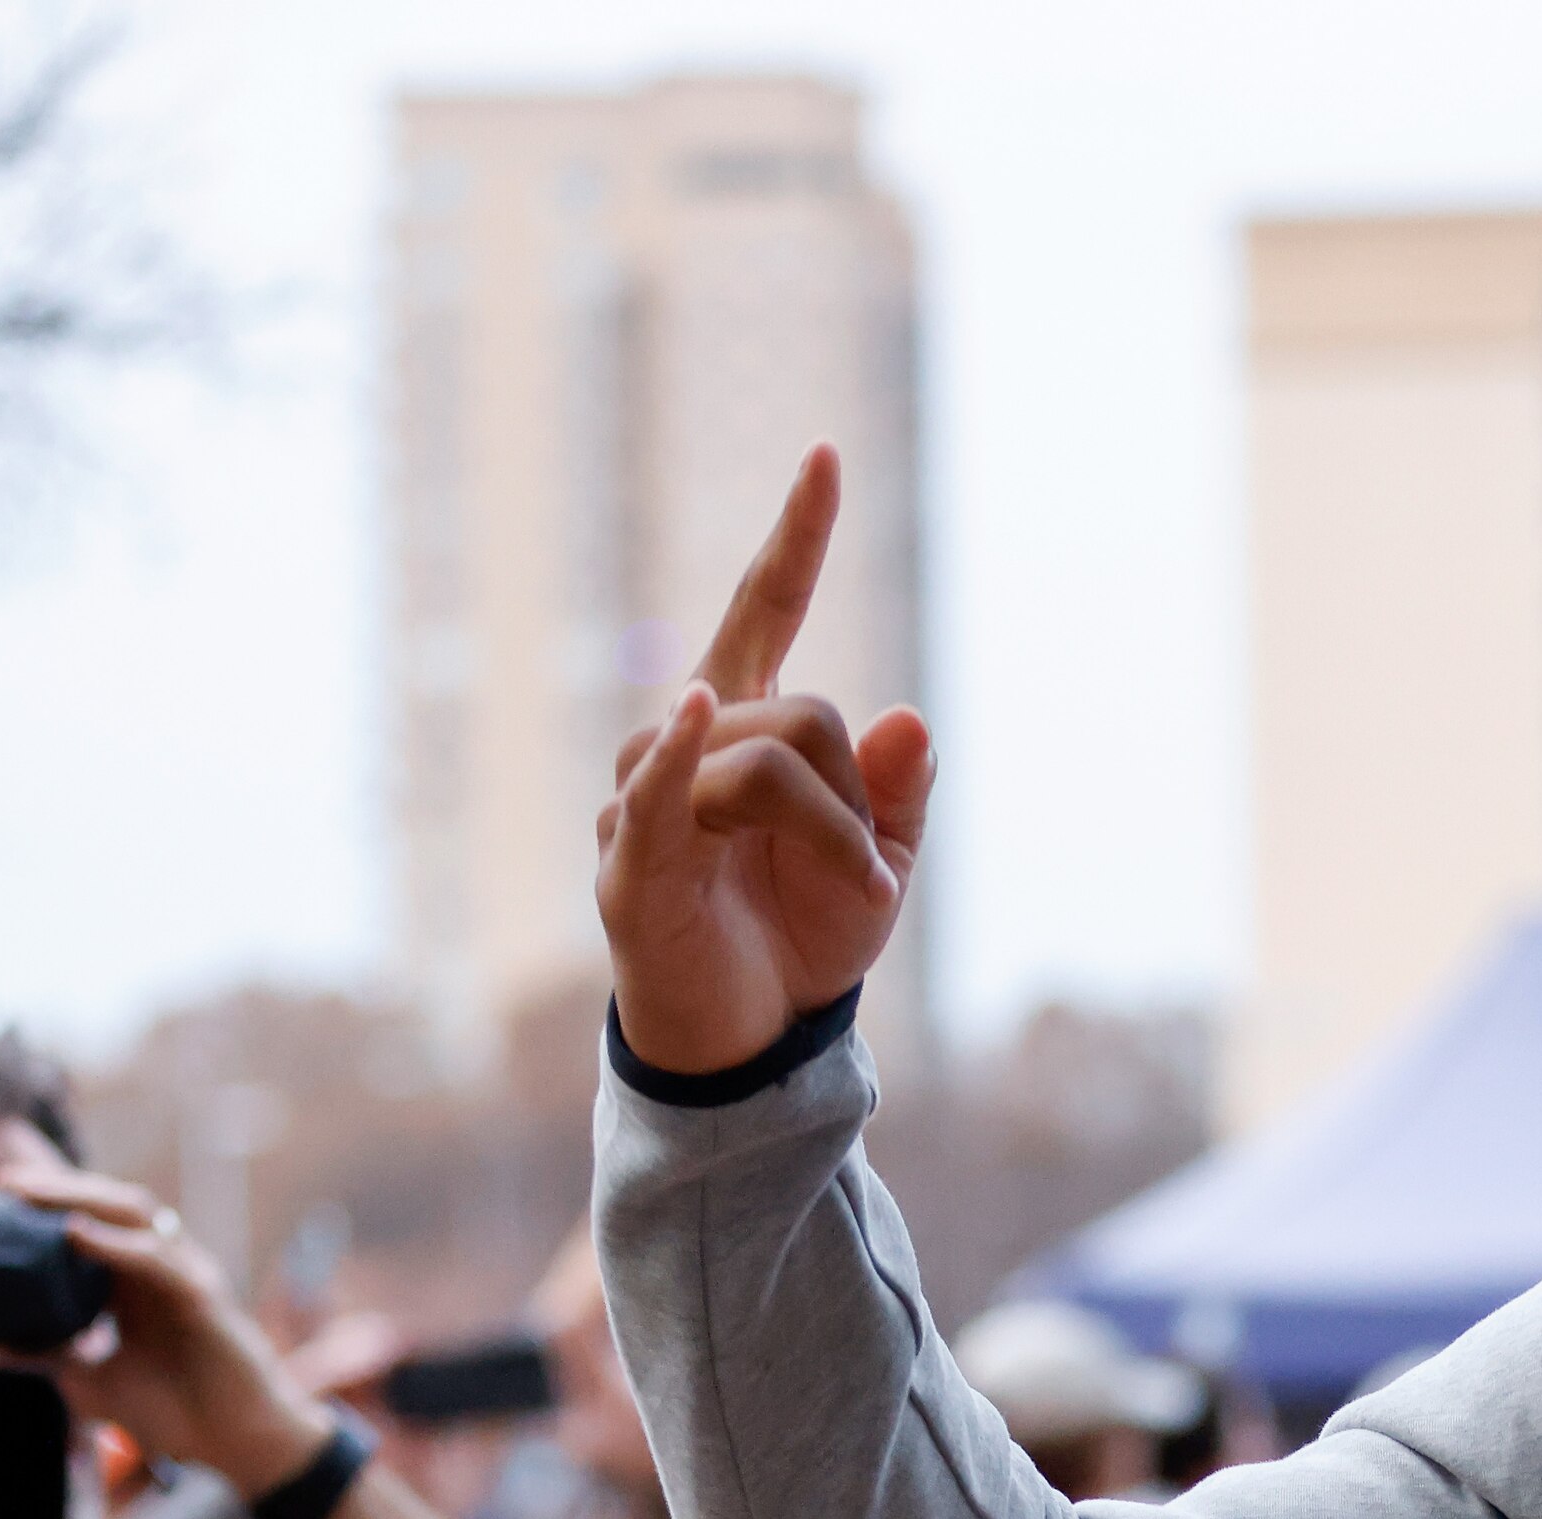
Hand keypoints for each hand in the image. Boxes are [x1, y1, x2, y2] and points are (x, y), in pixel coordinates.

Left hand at [0, 1164, 331, 1495]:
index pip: (91, 1226)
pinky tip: (75, 1233)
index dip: (45, 1207)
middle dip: (56, 1187)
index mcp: (135, 1285)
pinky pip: (156, 1258)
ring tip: (31, 1191)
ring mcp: (184, 1277)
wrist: (239, 1443)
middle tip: (3, 1180)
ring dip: (81, 1196)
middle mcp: (161, 1270)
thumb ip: (46, 1362)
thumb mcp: (93, 1384)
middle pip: (109, 1206)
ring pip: (134, 1215)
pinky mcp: (202, 1297)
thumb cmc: (181, 1412)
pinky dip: (114, 1243)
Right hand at [594, 444, 931, 1078]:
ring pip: (760, 763)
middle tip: (872, 875)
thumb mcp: (881, 863)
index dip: (797, 538)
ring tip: (853, 899)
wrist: (753, 1041)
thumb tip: (910, 714)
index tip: (827, 455)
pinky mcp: (631, 867)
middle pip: (796, 713)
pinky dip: (678, 760)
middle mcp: (683, 744)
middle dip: (859, 798)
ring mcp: (647, 801)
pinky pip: (659, 798)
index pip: (766, 610)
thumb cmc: (803, 938)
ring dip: (833, 837)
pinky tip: (691, 716)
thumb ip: (899, 792)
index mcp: (744, 726)